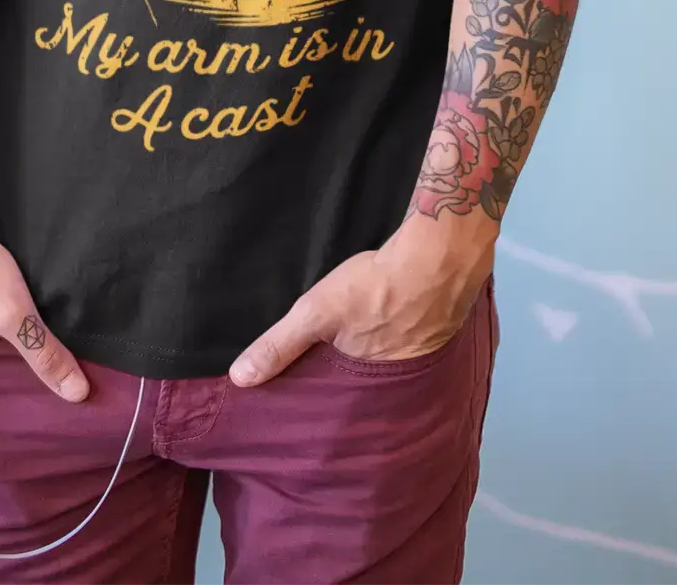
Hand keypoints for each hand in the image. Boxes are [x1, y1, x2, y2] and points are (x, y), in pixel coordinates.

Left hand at [228, 212, 494, 386]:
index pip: (332, 408)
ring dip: (370, 369)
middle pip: (360, 393)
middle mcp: (391, 386)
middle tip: (320, 386)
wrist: (438, 260)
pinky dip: (396, 348)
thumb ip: (280, 345)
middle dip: (342, 392)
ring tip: (349, 364)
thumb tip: (238, 381)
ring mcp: (416, 363)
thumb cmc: (373, 289)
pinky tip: (389, 335)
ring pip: (384, 373)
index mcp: (361, 386)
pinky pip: (407, 352)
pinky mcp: (434, 339)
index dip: (317, 406)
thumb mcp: (317, 313)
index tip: (295, 415)